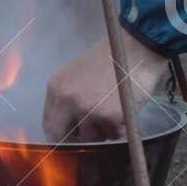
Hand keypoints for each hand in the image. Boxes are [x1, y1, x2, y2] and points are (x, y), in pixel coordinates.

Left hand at [42, 29, 170, 141]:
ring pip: (93, 137)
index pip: (49, 125)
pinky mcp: (109, 116)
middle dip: (81, 139)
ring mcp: (88, 110)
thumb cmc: (110, 58)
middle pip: (66, 137)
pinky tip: (124, 107)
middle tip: (94, 131)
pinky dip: (121, 127)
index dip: (61, 135)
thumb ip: (68, 98)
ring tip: (114, 109)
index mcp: (56, 88)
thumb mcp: (77, 74)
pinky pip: (114, 134)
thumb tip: (69, 124)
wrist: (137, 46)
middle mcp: (67, 101)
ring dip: (104, 130)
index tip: (72, 138)